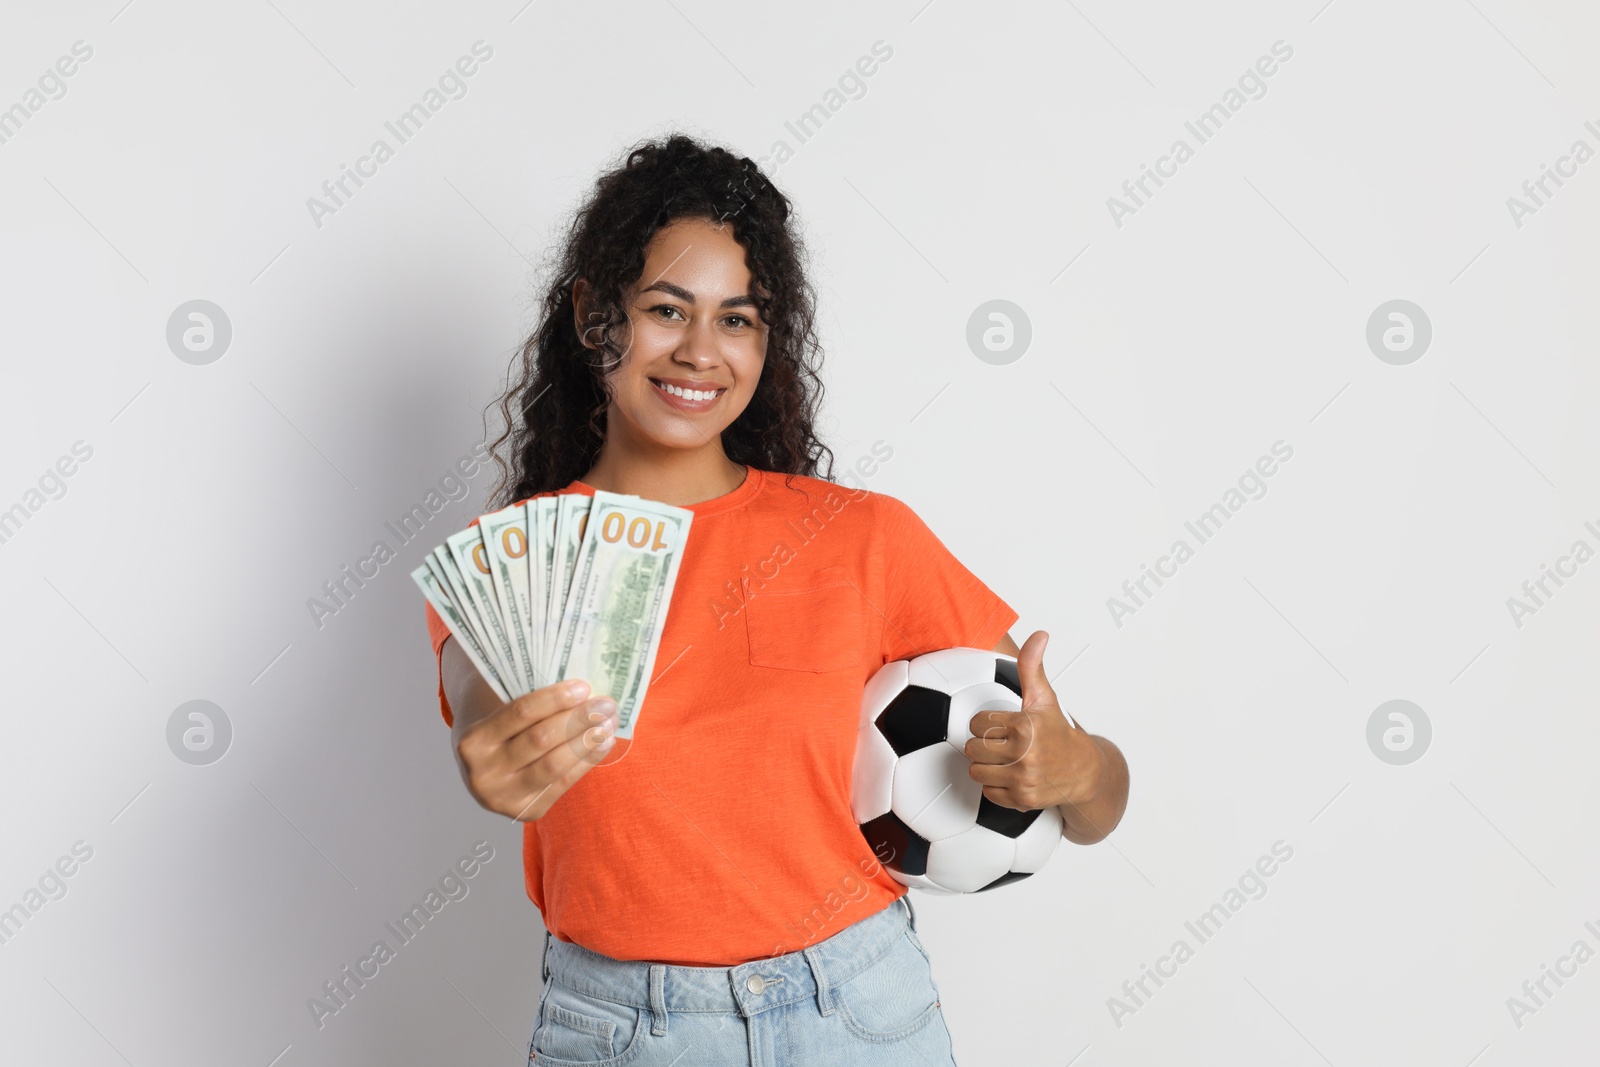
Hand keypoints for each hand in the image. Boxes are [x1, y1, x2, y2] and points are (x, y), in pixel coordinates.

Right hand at [454, 676, 618, 821]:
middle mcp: (483, 773)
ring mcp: (503, 798)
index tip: (584, 686)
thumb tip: (582, 690)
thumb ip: (530, 702)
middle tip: (606, 704)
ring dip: (587, 741)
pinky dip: (587, 761)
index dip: (555, 699)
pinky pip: (563, 783)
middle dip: (578, 719)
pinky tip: (604, 743)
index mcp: (472, 741)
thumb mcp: (497, 712)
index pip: (520, 713)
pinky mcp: (526, 812)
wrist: (478, 770)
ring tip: (609, 723)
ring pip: (555, 765)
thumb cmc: (498, 731)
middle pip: (541, 740)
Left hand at [965, 630, 1106, 812]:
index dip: (985, 723)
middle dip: (983, 744)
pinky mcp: (1022, 799)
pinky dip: (996, 785)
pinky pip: (988, 791)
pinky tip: (1011, 775)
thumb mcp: (1044, 698)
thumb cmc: (1057, 732)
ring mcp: (1023, 779)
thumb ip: (1032, 666)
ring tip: (1004, 759)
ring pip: (976, 771)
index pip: (977, 723)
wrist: (1083, 771)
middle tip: (1001, 743)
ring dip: (986, 766)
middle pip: (973, 749)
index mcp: (1025, 726)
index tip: (1000, 725)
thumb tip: (1039, 635)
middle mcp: (1024, 754)